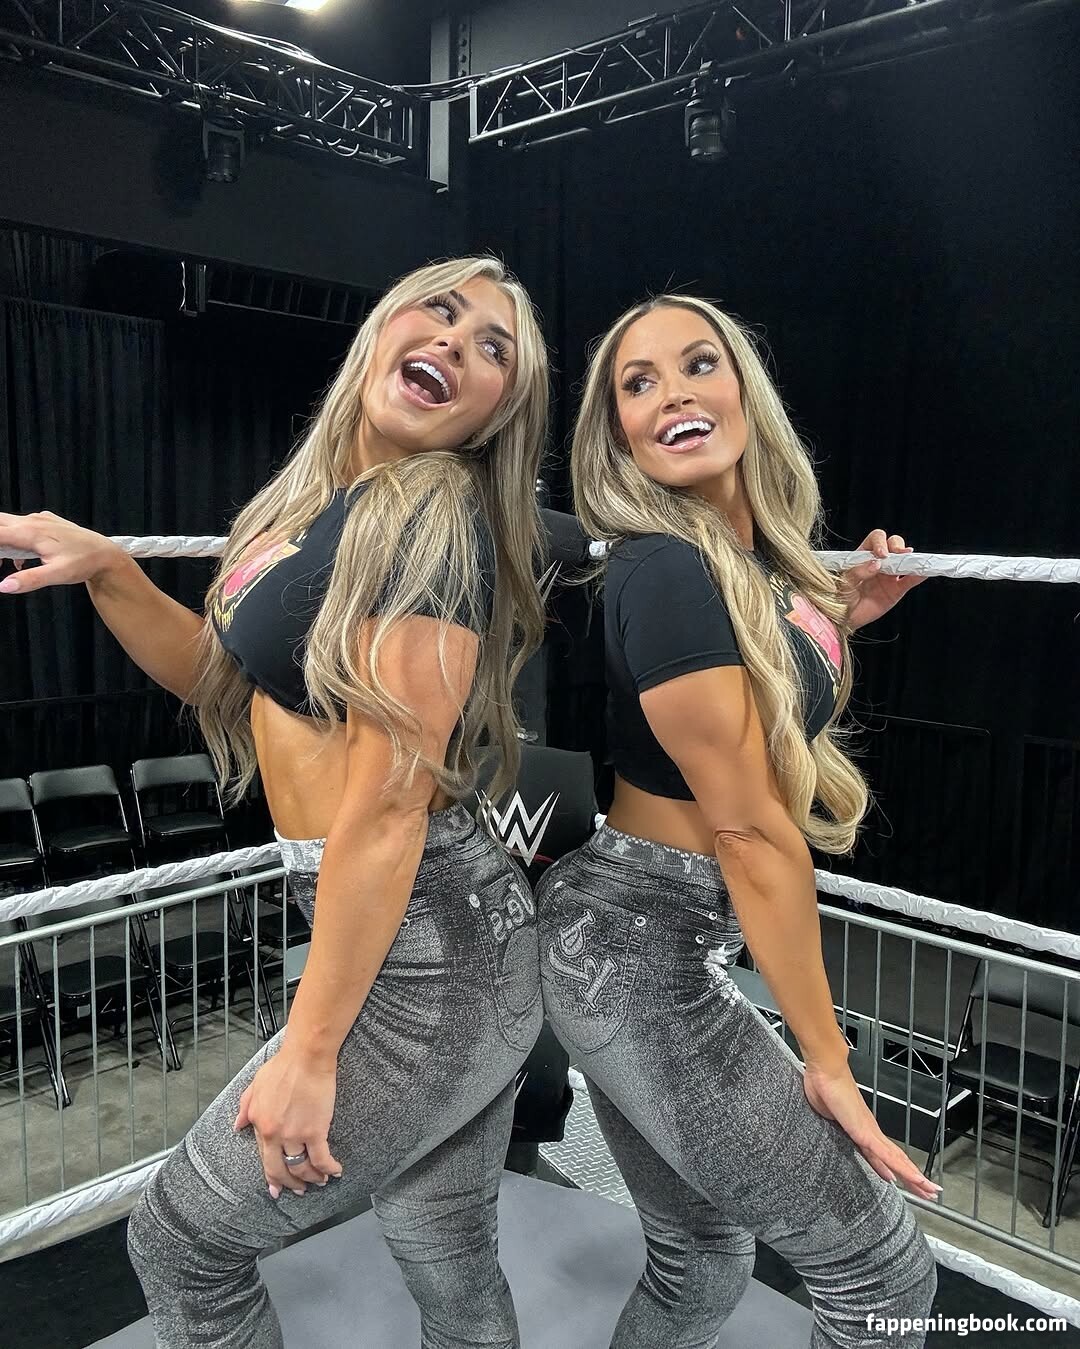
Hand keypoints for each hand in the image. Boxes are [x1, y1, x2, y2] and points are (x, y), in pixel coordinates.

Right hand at [0, 511, 122, 594]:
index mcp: (30, 532)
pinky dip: (13, 540)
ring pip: (7, 524)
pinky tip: (21, 559)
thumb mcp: (57, 575)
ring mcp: (39, 519)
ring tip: (5, 562)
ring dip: (2, 540)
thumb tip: (3, 586)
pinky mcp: (45, 522)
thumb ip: (29, 579)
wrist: (105, 554)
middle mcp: (32, 521)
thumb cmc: (84, 562)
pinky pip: (20, 526)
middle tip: (0, 561)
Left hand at [232, 1045, 342, 1198]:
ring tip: (319, 1180)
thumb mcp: (255, 1085)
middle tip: (299, 1190)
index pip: (265, 1159)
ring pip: (302, 1167)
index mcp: (260, 1124)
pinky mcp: (316, 1130)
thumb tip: (237, 1125)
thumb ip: (245, 1107)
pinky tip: (335, 1171)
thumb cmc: (284, 1065)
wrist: (306, 1056)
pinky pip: (321, 1158)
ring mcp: (295, 1134)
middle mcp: (275, 1134)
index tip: (276, 1188)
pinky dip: (329, 1168)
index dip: (272, 1177)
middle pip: (281, 1170)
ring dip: (311, 1178)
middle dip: (290, 1184)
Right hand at [803, 1061, 941, 1200]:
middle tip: (928, 1190)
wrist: (826, 1071)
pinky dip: (902, 1168)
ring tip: (928, 1189)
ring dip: (914, 1176)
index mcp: (861, 1129)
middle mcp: (870, 1131)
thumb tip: (828, 1128)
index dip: (893, 1168)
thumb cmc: (824, 1087)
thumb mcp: (826, 1115)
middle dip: (912, 1177)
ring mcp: (870, 1132)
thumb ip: (833, 1126)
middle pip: (896, 1159)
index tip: (901, 1180)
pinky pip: (887, 1156)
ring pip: (897, 1160)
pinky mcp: (866, 1133)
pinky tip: (913, 1178)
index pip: (882, 1155)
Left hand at [841, 529, 925, 630]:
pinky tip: (924, 572)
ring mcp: (889, 576)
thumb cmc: (838, 597)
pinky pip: (910, 581)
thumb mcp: (843, 581)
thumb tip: (877, 563)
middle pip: (893, 545)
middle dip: (897, 547)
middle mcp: (878, 562)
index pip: (876, 539)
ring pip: (904, 560)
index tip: (881, 554)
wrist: (842, 619)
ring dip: (910, 559)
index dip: (880, 542)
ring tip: (911, 562)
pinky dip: (919, 575)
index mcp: (863, 555)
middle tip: (896, 556)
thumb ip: (858, 571)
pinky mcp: (896, 590)